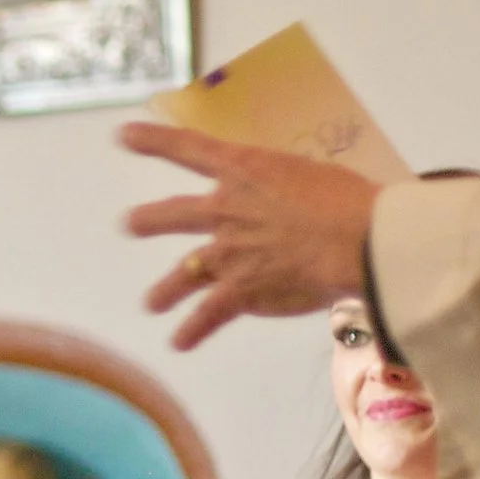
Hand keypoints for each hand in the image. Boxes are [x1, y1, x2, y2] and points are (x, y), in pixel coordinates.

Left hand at [120, 123, 381, 349]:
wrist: (355, 240)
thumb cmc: (349, 200)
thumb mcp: (310, 175)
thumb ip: (286, 189)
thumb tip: (291, 204)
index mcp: (243, 170)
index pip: (189, 148)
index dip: (154, 140)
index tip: (124, 136)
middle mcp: (225, 209)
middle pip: (175, 214)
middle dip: (149, 220)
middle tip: (129, 224)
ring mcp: (227, 253)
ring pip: (184, 272)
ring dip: (165, 290)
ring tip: (151, 303)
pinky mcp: (239, 290)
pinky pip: (207, 314)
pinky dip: (192, 331)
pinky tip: (179, 342)